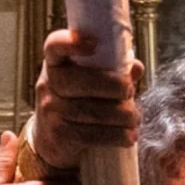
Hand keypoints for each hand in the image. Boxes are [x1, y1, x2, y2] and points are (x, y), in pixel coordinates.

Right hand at [33, 29, 141, 169]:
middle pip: (78, 81)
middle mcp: (48, 85)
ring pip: (90, 110)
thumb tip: (135, 67)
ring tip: (134, 118)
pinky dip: (116, 136)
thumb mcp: (90, 83)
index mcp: (56, 64)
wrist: (52, 141)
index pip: (54, 46)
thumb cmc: (77, 105)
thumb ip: (113, 72)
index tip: (93, 43)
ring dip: (121, 114)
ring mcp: (51, 111)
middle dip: (111, 85)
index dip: (69, 42)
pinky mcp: (59, 136)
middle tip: (129, 91)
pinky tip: (128, 136)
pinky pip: (91, 135)